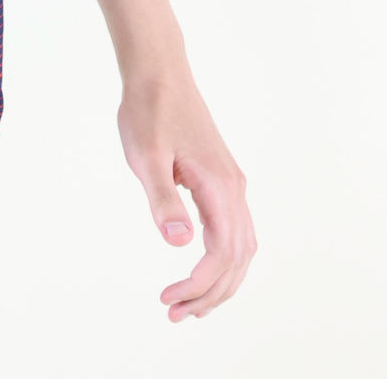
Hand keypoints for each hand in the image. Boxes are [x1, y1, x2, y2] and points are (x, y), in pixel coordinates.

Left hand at [117, 65, 255, 321]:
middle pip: (238, 259)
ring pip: (241, 248)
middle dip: (211, 294)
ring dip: (219, 282)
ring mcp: (231, 184)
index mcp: (220, 187)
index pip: (222, 253)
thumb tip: (180, 243)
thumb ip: (163, 198)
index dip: (199, 285)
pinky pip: (233, 231)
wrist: (158, 72)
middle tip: (175, 314)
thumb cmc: (149, 110)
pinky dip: (222, 260)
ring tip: (188, 304)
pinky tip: (200, 269)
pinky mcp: (221, 179)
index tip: (168, 299)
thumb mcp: (146, 155)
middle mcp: (234, 189)